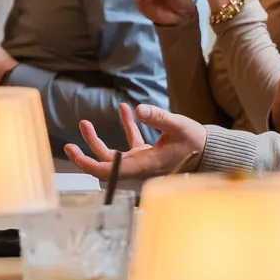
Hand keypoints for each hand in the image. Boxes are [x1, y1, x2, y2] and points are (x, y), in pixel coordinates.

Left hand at [63, 99, 206, 182]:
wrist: (210, 151)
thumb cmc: (196, 143)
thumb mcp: (178, 127)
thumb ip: (158, 117)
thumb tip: (138, 108)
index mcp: (144, 165)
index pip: (109, 171)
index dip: (89, 165)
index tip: (74, 153)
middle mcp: (139, 166)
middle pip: (105, 166)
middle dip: (85, 155)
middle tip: (69, 144)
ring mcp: (142, 161)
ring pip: (113, 155)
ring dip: (96, 141)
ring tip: (84, 123)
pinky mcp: (147, 153)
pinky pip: (130, 142)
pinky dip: (124, 127)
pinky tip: (122, 109)